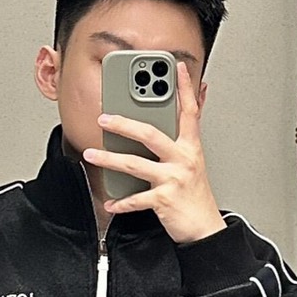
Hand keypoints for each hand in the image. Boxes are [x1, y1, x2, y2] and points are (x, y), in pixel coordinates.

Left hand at [82, 59, 227, 245]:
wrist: (205, 229)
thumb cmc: (196, 196)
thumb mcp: (195, 162)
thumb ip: (187, 134)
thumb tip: (195, 106)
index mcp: (191, 147)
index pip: (189, 112)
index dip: (185, 88)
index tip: (177, 68)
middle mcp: (183, 160)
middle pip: (150, 134)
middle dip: (124, 124)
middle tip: (104, 118)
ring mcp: (173, 179)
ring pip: (135, 164)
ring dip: (109, 159)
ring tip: (91, 154)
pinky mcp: (164, 200)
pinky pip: (136, 199)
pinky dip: (121, 202)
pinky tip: (110, 201)